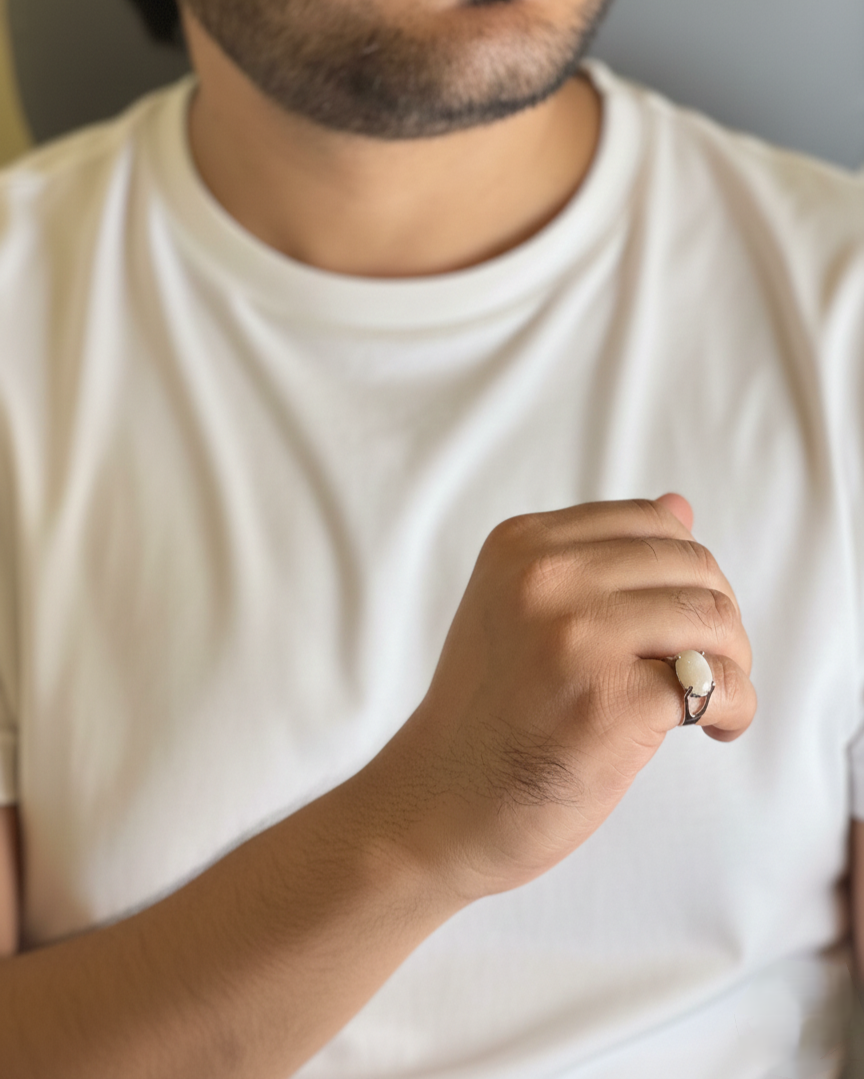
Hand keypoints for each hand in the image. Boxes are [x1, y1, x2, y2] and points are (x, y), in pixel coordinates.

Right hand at [359, 496, 755, 905]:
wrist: (440, 801)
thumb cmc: (489, 712)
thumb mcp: (519, 610)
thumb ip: (596, 558)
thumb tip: (682, 506)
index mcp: (521, 545)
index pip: (651, 521)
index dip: (686, 572)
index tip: (680, 620)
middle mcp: (545, 578)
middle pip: (691, 565)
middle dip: (717, 618)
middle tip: (707, 666)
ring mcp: (576, 637)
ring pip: (712, 617)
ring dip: (732, 662)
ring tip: (712, 699)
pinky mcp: (611, 701)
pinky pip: (718, 682)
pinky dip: (735, 707)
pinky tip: (714, 728)